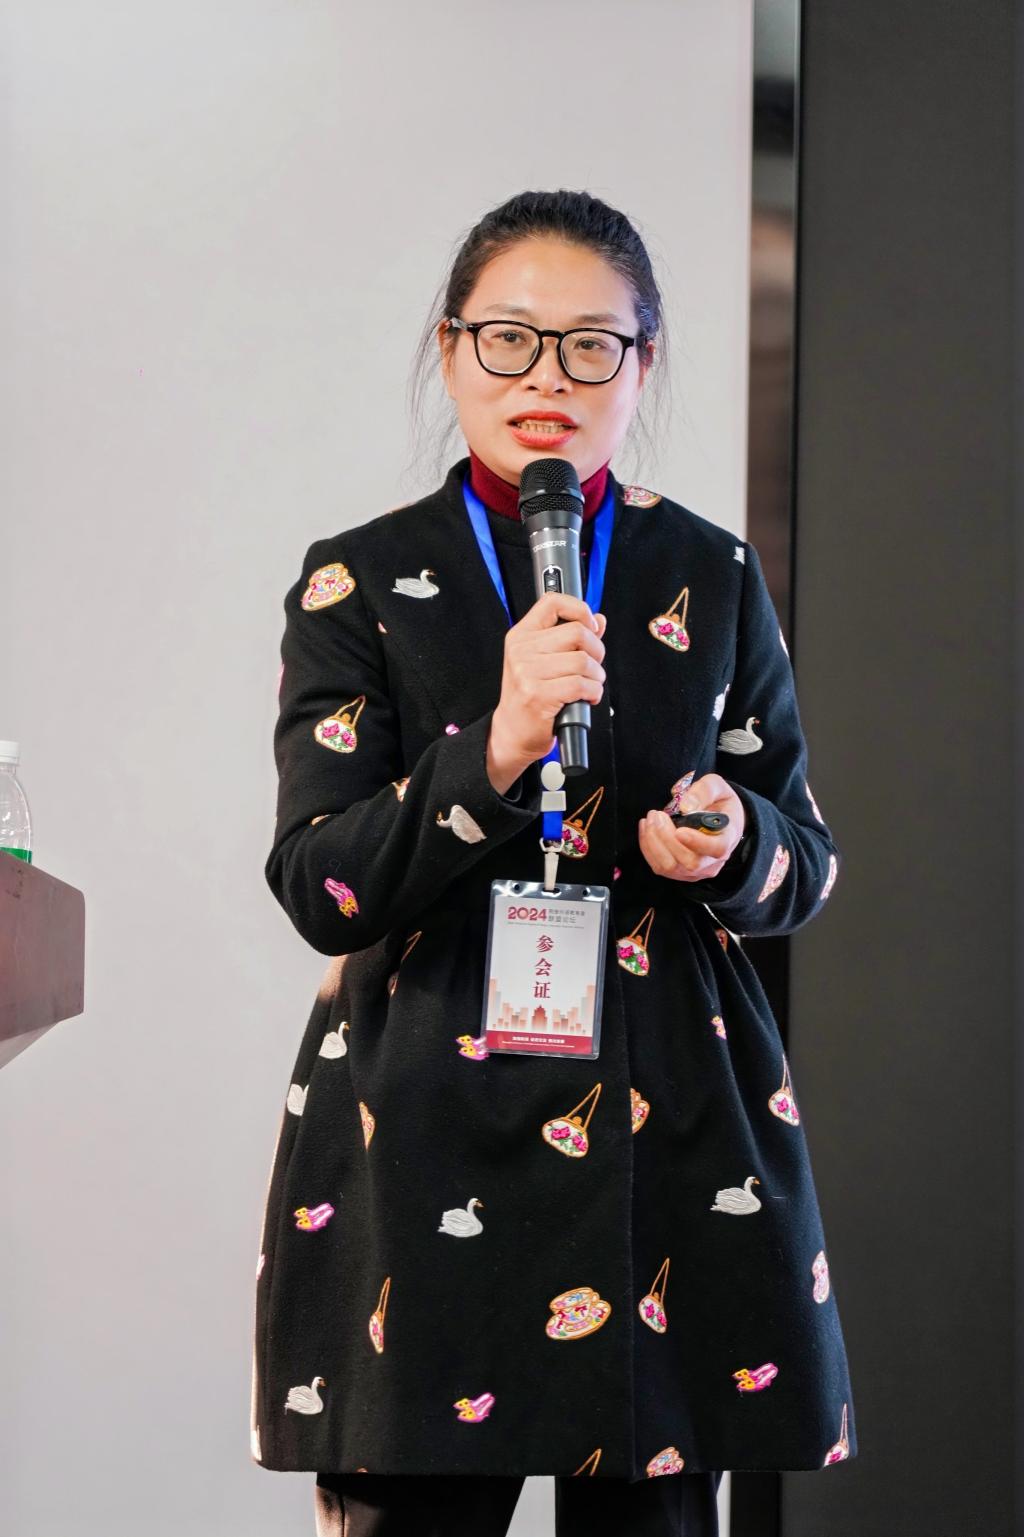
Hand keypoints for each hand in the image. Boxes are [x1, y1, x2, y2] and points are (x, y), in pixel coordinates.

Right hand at [487, 593, 607, 786]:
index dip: (579, 609)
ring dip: (596, 676)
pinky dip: (593, 692)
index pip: (552, 602)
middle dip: (597, 650)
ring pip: (583, 661)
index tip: (590, 626)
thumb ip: (570, 638)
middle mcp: (521, 650)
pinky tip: (587, 697)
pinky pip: (581, 685)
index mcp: (521, 635)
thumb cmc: (530, 696)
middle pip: (577, 632)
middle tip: (593, 666)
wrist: (512, 732)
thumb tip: (599, 620)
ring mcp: (527, 673)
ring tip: (590, 685)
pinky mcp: (538, 695)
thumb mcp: (543, 660)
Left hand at [637, 774, 746, 882]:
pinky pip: (659, 867)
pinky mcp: (680, 872)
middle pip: (690, 862)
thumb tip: (686, 806)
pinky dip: (648, 847)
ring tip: (650, 819)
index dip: (697, 843)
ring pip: (670, 867)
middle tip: (657, 814)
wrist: (716, 818)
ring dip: (654, 842)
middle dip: (666, 837)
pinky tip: (646, 829)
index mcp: (728, 838)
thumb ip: (704, 791)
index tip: (679, 830)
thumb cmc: (718, 802)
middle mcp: (714, 861)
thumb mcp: (717, 786)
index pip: (717, 849)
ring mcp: (697, 871)